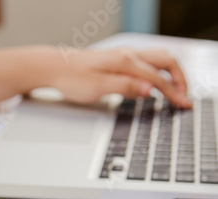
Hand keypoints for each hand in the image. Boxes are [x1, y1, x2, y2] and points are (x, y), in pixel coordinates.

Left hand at [49, 47, 191, 107]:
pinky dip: (159, 71)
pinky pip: (147, 62)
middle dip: (180, 79)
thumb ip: (125, 88)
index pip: (158, 78)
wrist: (53, 67)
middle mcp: (127, 55)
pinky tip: (156, 83)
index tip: (183, 105)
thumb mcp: (98, 88)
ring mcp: (123, 55)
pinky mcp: (117, 60)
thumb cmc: (71, 78)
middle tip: (184, 97)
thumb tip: (150, 90)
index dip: (173, 93)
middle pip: (166, 61)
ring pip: (158, 59)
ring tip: (176, 91)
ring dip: (171, 73)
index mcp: (125, 62)